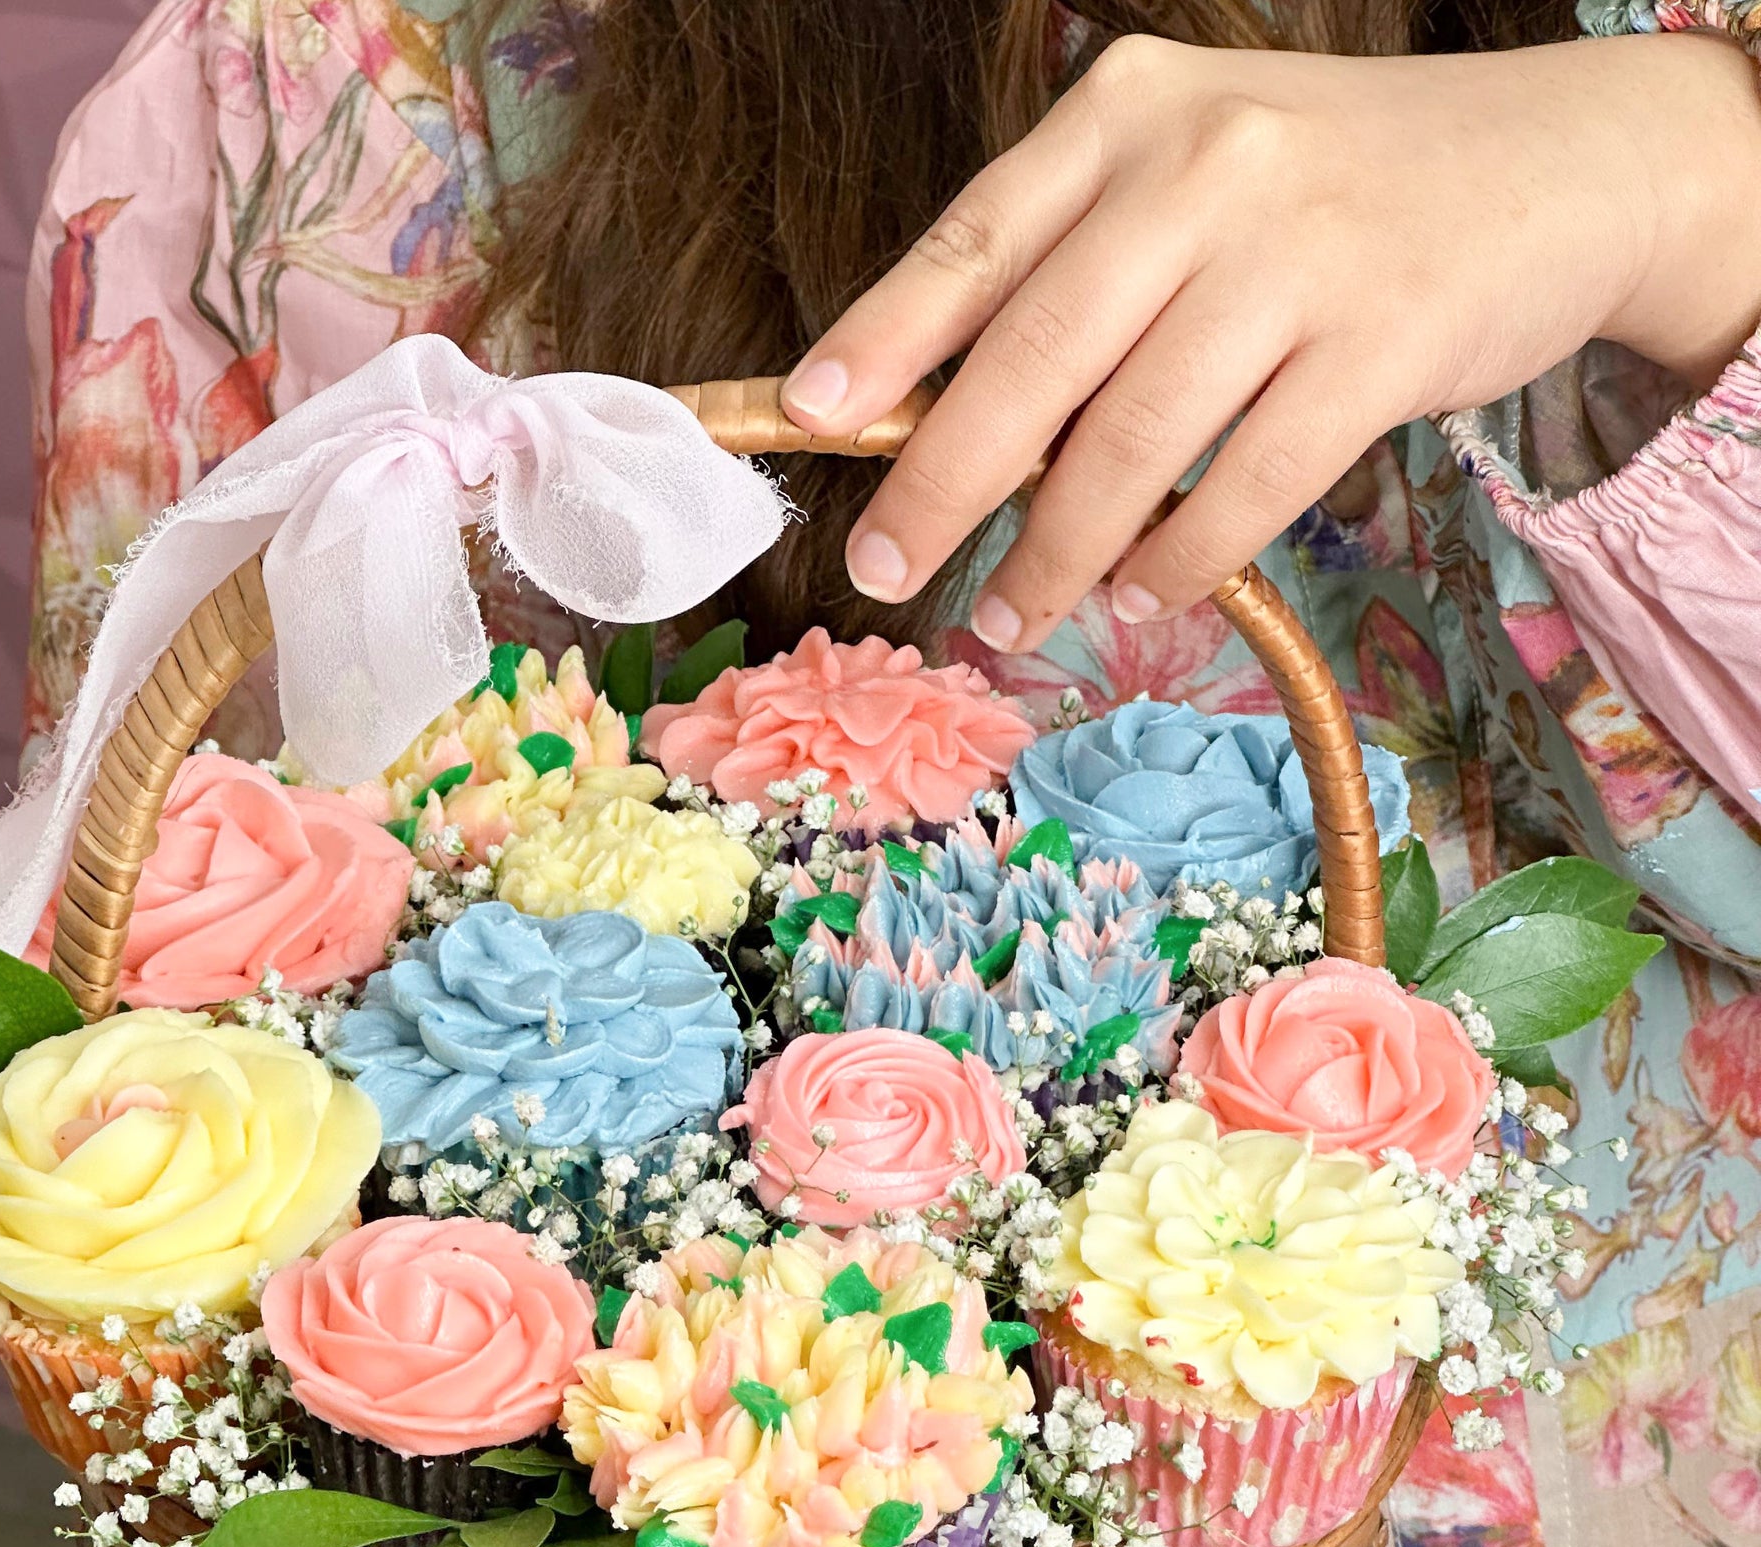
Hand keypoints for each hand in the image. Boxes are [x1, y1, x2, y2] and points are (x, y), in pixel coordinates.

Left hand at [779, 31, 1760, 643]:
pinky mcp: (1386, 338)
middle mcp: (1207, 164)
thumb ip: (1076, 269)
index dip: (882, 340)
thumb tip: (945, 425)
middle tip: (886, 570)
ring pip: (1133, 441)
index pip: (976, 240)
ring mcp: (1301, 250)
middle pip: (1034, 359)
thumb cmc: (1331, 191)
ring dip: (1057, 553)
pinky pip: (1247, 486)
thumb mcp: (1191, 175)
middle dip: (942, 486)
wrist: (1558, 163)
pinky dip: (1180, 559)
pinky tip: (1141, 594)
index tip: (810, 419)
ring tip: (1014, 613)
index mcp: (1130, 112)